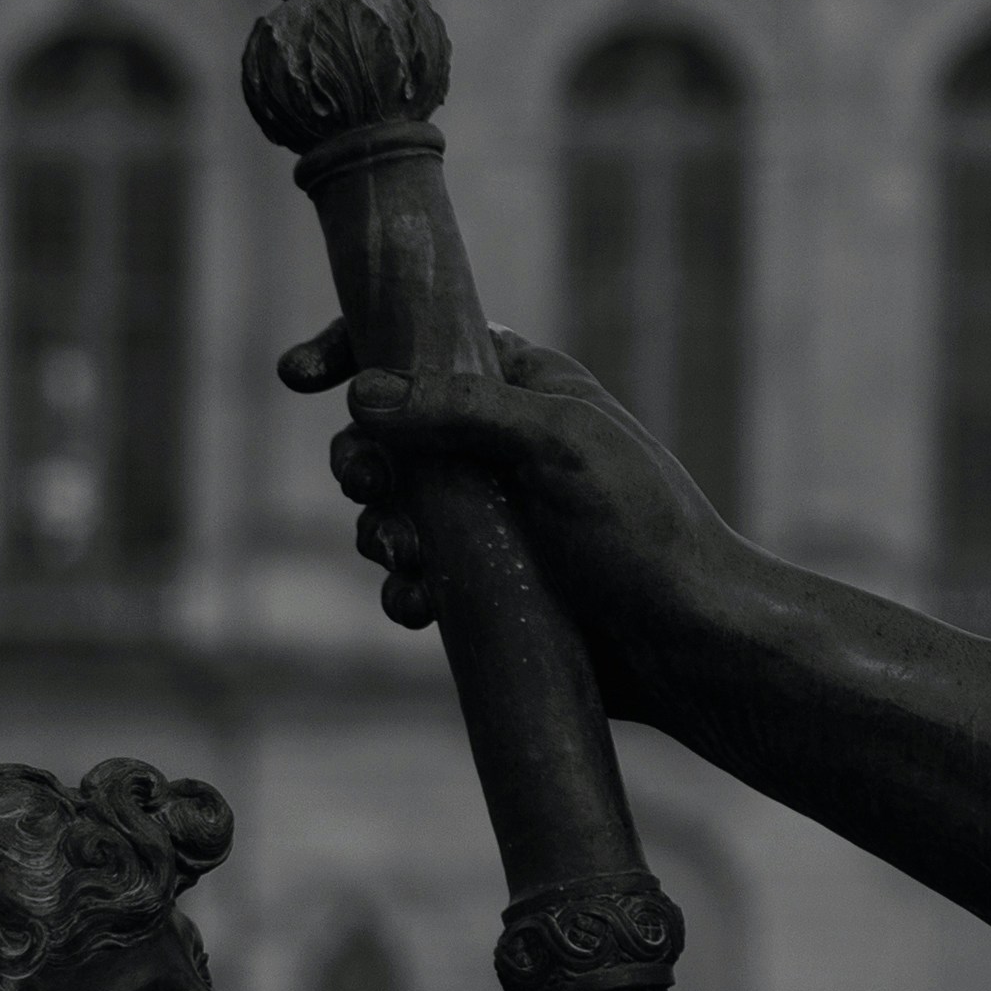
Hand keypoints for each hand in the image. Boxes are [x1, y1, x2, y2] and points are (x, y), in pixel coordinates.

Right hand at [286, 320, 711, 647]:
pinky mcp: (488, 585)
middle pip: (387, 434)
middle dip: (361, 460)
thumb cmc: (645, 533)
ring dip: (381, 532)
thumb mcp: (563, 446)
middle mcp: (504, 448)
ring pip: (392, 511)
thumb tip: (364, 394)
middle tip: (372, 488)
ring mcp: (494, 520)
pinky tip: (419, 609)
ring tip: (413, 557)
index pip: (425, 345)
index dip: (356, 351)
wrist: (690, 646)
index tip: (299, 378)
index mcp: (528, 391)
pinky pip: (414, 580)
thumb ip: (465, 409)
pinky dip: (403, 591)